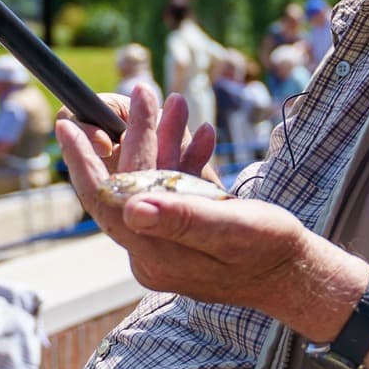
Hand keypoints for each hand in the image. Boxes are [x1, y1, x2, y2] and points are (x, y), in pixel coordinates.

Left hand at [55, 85, 353, 324]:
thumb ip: (184, 218)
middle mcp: (153, 251)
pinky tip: (201, 136)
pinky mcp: (184, 234)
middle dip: (137, 135)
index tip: (69, 124)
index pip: (105, 202)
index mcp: (155, 254)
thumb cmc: (272, 252)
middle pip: (128, 184)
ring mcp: (167, 243)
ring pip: (152, 182)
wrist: (299, 274)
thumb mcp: (233, 229)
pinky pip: (174, 191)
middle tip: (143, 93)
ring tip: (177, 103)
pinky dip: (185, 161)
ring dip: (165, 141)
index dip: (84, 162)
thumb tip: (131, 206)